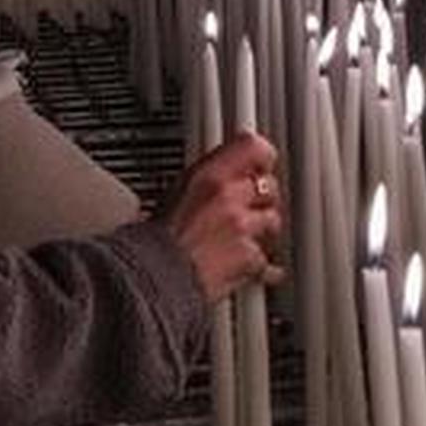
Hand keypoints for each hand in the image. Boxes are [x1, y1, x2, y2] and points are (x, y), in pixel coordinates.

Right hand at [168, 132, 284, 299]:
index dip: (263, 157)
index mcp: (209, 175)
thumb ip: (209, 179)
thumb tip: (228, 173)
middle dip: (261, 199)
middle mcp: (229, 197)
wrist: (152, 277)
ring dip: (261, 231)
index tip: (264, 164)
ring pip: (273, 221)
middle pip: (269, 186)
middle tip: (246, 209)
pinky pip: (267, 260)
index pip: (254, 148)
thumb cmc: (155, 240)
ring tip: (239, 239)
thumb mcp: (178, 192)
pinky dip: (261, 267)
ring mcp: (242, 228)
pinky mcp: (250, 257)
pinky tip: (250, 267)